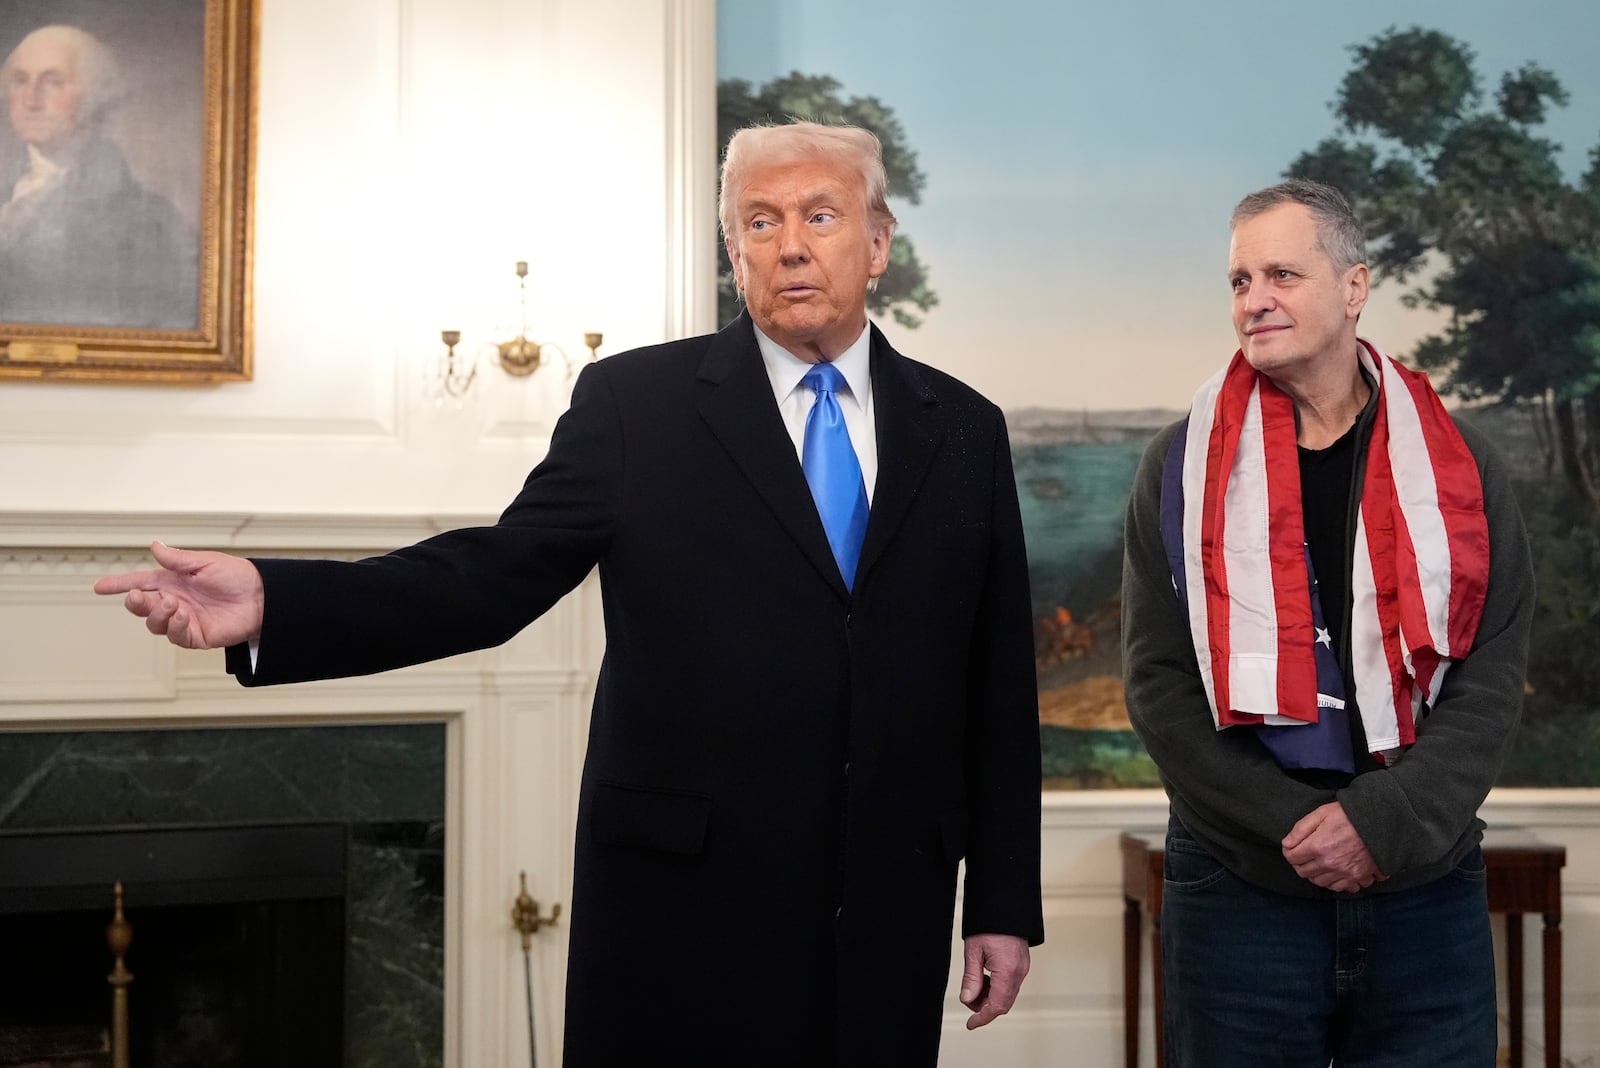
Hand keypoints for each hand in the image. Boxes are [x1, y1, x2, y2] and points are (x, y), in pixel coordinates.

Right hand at [93, 541, 264, 649]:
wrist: (263, 597)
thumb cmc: (237, 576)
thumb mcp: (205, 562)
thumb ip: (177, 559)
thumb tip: (154, 545)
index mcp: (173, 581)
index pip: (140, 582)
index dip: (119, 584)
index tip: (99, 587)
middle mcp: (174, 601)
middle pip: (142, 607)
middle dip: (135, 603)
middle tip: (137, 596)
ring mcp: (184, 620)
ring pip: (155, 624)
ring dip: (157, 614)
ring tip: (172, 603)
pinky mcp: (196, 636)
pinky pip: (176, 636)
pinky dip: (174, 626)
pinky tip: (182, 616)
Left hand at [959, 933, 1028, 1029]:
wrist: (1006, 905)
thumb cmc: (988, 925)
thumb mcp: (973, 951)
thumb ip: (971, 978)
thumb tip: (967, 999)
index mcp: (1007, 971)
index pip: (996, 1006)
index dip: (982, 1018)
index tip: (970, 1024)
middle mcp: (1019, 972)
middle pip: (1003, 1003)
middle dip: (984, 1007)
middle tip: (968, 998)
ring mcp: (1023, 968)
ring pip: (1007, 995)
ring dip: (990, 997)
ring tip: (975, 983)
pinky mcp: (1022, 964)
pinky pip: (1011, 984)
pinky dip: (997, 987)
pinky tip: (985, 977)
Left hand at [1282, 801, 1386, 892]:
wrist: (1381, 821)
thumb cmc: (1350, 815)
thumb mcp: (1320, 814)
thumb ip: (1300, 830)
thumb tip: (1287, 844)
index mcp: (1318, 846)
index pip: (1292, 858)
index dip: (1290, 852)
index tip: (1293, 848)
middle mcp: (1330, 864)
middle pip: (1305, 873)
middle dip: (1301, 864)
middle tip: (1306, 855)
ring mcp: (1346, 873)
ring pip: (1322, 883)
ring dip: (1318, 874)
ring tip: (1321, 863)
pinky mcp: (1360, 877)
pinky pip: (1343, 888)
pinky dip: (1338, 882)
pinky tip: (1338, 872)